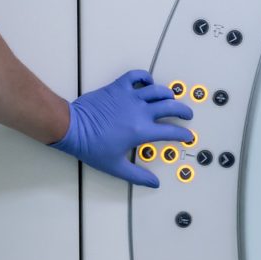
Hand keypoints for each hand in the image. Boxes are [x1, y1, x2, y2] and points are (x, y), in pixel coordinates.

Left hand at [51, 70, 192, 186]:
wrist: (73, 128)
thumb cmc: (92, 146)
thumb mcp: (116, 166)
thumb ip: (138, 176)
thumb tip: (153, 183)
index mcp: (142, 131)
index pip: (170, 132)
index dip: (183, 134)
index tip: (187, 136)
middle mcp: (140, 111)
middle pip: (170, 106)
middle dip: (183, 110)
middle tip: (186, 114)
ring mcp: (130, 97)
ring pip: (157, 90)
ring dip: (168, 93)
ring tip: (171, 97)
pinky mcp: (118, 87)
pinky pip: (136, 76)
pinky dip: (145, 77)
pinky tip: (148, 82)